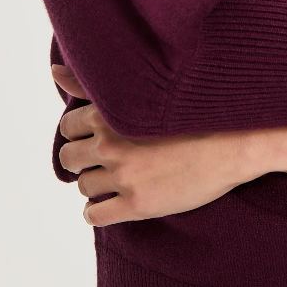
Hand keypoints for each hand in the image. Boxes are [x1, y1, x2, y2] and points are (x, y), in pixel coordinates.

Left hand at [50, 65, 274, 224]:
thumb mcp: (140, 91)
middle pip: (70, 158)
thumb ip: (91, 84)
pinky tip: (116, 201)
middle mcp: (110, 145)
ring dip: (95, 184)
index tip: (100, 134)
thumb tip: (52, 71)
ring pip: (83, 187)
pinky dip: (98, 211)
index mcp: (109, 113)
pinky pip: (94, 215)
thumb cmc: (190, 111)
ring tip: (119, 177)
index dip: (82, 132)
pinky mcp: (136, 205)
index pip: (67, 127)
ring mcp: (123, 176)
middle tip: (109, 158)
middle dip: (85, 159)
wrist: (233, 142)